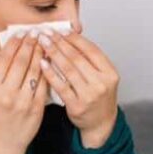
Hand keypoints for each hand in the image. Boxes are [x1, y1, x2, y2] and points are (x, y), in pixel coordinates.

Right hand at [0, 30, 48, 153]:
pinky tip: (52, 61)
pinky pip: (45, 85)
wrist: (2, 144)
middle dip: (30, 45)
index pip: (4, 60)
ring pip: (35, 72)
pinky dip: (49, 71)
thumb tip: (12, 52)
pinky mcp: (37, 108)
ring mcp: (23, 101)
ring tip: (46, 43)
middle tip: (37, 33)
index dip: (15, 44)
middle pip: (21, 63)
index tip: (22, 33)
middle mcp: (6, 94)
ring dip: (42, 55)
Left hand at [37, 27, 119, 146]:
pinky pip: (60, 85)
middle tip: (46, 33)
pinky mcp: (77, 105)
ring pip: (68, 70)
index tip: (62, 30)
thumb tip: (70, 38)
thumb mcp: (103, 77)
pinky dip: (50, 73)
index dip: (75, 39)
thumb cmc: (99, 97)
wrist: (101, 123)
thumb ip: (91, 61)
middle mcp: (102, 83)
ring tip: (42, 44)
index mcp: (110, 73)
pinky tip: (42, 63)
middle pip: (78, 58)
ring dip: (53, 54)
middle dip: (60, 43)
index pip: (92, 50)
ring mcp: (90, 95)